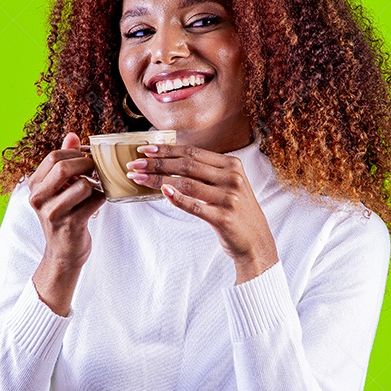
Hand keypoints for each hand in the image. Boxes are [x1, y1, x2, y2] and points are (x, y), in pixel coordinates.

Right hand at [27, 132, 106, 270]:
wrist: (64, 252)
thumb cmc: (63, 215)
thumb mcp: (58, 188)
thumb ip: (63, 161)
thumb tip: (72, 135)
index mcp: (34, 186)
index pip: (54, 157)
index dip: (76, 153)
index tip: (88, 156)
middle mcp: (39, 199)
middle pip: (64, 167)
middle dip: (87, 164)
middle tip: (97, 168)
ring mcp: (54, 213)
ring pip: (83, 185)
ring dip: (97, 183)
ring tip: (97, 187)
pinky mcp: (71, 225)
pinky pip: (95, 201)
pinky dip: (102, 197)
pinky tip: (99, 200)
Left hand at [126, 143, 278, 282]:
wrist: (255, 241)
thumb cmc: (235, 211)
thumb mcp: (227, 185)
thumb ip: (206, 172)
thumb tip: (169, 161)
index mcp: (232, 165)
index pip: (193, 153)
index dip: (167, 149)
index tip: (145, 149)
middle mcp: (232, 178)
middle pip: (187, 165)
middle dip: (157, 163)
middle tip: (135, 164)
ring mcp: (229, 198)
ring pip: (187, 183)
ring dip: (159, 179)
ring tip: (139, 178)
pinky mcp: (224, 217)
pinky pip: (195, 206)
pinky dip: (177, 198)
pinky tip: (162, 192)